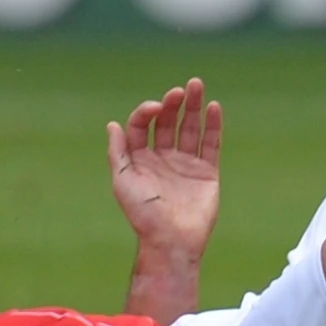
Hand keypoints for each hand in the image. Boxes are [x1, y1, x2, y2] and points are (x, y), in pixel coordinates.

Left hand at [104, 79, 222, 262]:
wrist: (171, 241)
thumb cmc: (143, 214)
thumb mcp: (123, 182)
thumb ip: (118, 153)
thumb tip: (112, 124)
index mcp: (140, 159)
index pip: (143, 126)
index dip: (147, 112)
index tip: (156, 108)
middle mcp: (163, 158)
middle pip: (168, 122)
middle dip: (173, 104)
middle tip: (180, 90)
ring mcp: (185, 163)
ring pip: (190, 128)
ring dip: (194, 106)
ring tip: (197, 85)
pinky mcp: (206, 172)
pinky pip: (211, 144)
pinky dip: (213, 126)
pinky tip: (213, 107)